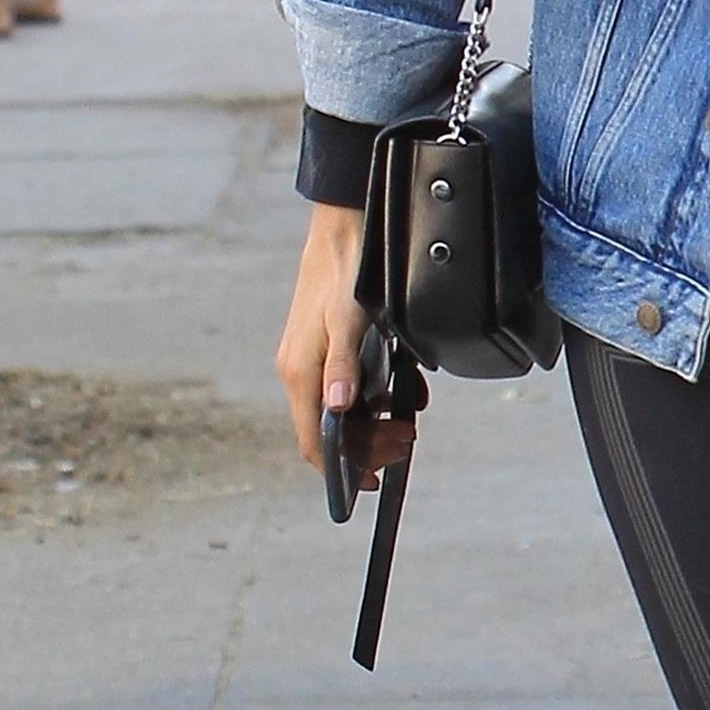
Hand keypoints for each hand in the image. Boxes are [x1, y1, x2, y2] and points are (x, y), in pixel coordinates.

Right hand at [276, 205, 409, 480]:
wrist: (344, 227)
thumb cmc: (344, 271)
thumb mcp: (348, 320)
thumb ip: (344, 365)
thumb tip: (341, 409)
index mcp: (300, 372)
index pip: (315, 442)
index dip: (342, 469)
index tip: (371, 483)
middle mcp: (303, 371)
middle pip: (332, 432)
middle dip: (369, 448)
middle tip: (407, 444)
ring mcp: (316, 360)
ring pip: (345, 412)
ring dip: (376, 425)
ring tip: (409, 424)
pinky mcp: (332, 347)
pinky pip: (354, 387)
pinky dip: (379, 399)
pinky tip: (405, 395)